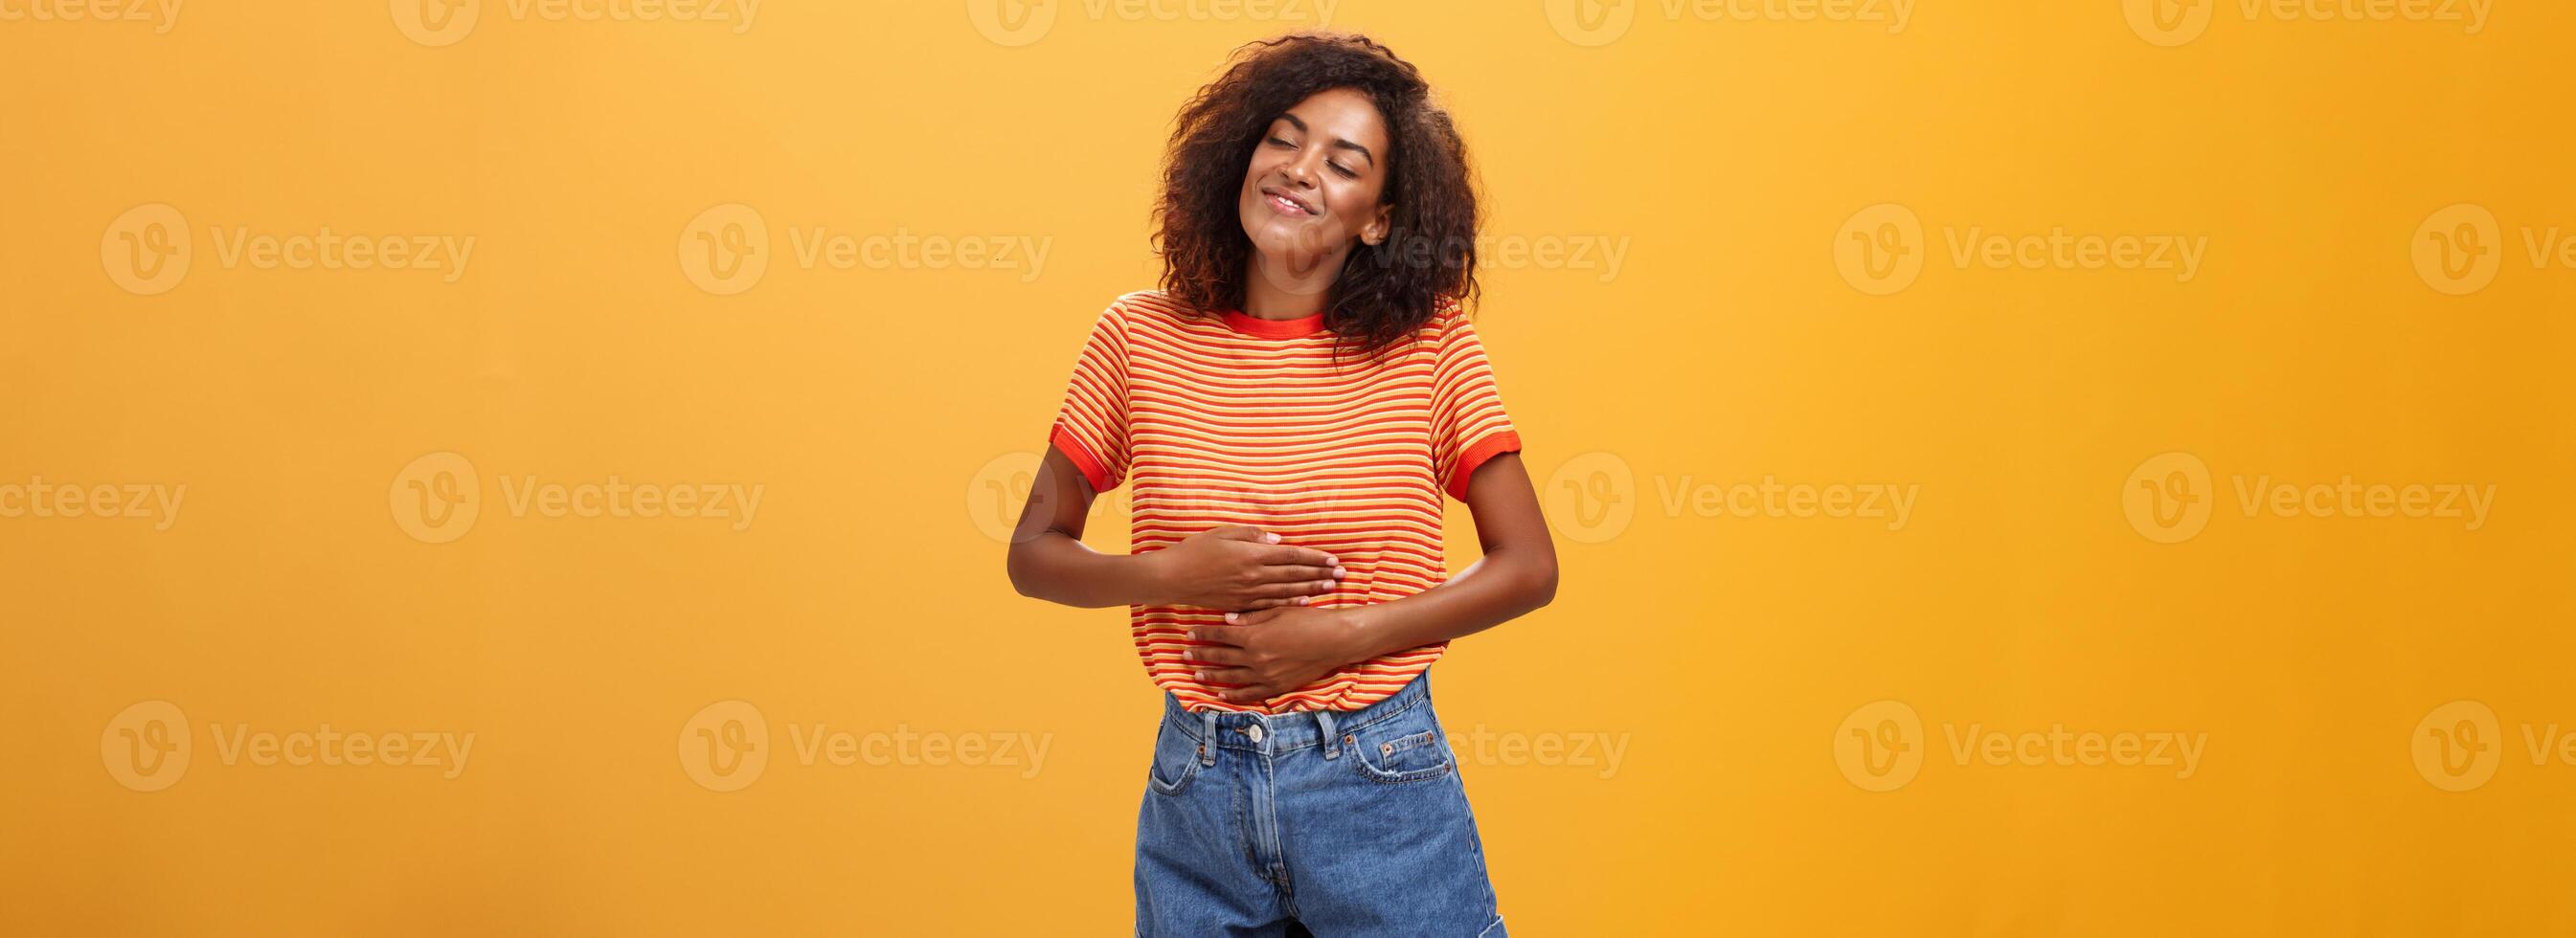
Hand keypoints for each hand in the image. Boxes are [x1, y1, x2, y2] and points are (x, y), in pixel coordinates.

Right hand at [1146, 525, 1344, 609]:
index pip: (1291, 556)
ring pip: (1287, 591)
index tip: (1332, 558)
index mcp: (1251, 555)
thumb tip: (1277, 540)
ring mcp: (1248, 593)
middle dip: (1320, 574)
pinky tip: (1304, 602)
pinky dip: (1290, 602)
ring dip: (1311, 589)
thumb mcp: (1221, 533)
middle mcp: (1253, 576)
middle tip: (1342, 575)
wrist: (1170, 579)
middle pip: (1294, 575)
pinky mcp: (1240, 604)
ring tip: (1331, 588)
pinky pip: (1271, 604)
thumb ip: (1251, 535)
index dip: (1314, 558)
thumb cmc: (1193, 551)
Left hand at [1186, 606, 1375, 703]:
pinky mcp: (1276, 687)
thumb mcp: (1278, 611)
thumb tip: (1226, 620)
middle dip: (1201, 655)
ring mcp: (1265, 675)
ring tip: (1196, 674)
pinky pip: (1249, 694)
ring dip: (1211, 676)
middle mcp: (1255, 658)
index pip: (1220, 635)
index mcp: (1254, 635)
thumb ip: (1251, 617)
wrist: (1335, 640)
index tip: (1189, 633)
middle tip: (1184, 654)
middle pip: (1221, 657)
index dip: (1203, 634)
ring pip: (1230, 678)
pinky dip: (1233, 695)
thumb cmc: (1309, 620)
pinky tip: (1221, 693)